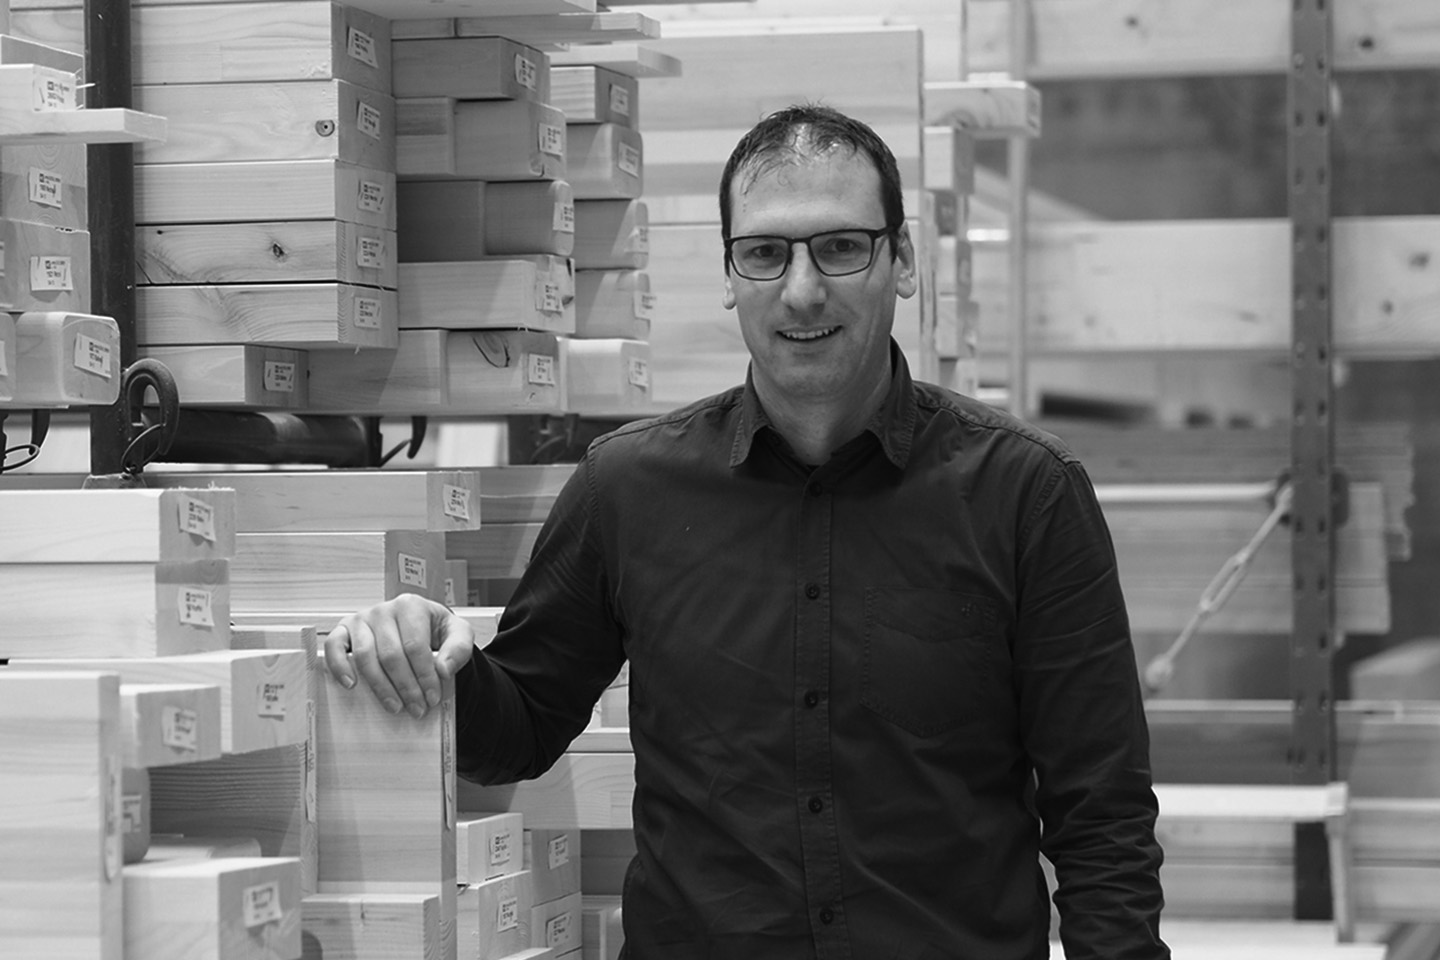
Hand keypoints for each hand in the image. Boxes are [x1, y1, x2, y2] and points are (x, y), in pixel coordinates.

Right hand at [324, 593, 474, 717]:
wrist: (420, 625)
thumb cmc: (436, 630)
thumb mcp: (459, 634)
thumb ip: (459, 649)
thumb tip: (443, 670)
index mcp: (411, 606)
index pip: (416, 646)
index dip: (424, 675)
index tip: (432, 697)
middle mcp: (384, 610)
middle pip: (391, 655)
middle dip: (406, 687)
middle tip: (416, 708)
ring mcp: (361, 619)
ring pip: (365, 656)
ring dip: (380, 686)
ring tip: (394, 706)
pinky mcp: (344, 630)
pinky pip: (334, 646)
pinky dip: (339, 666)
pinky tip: (351, 685)